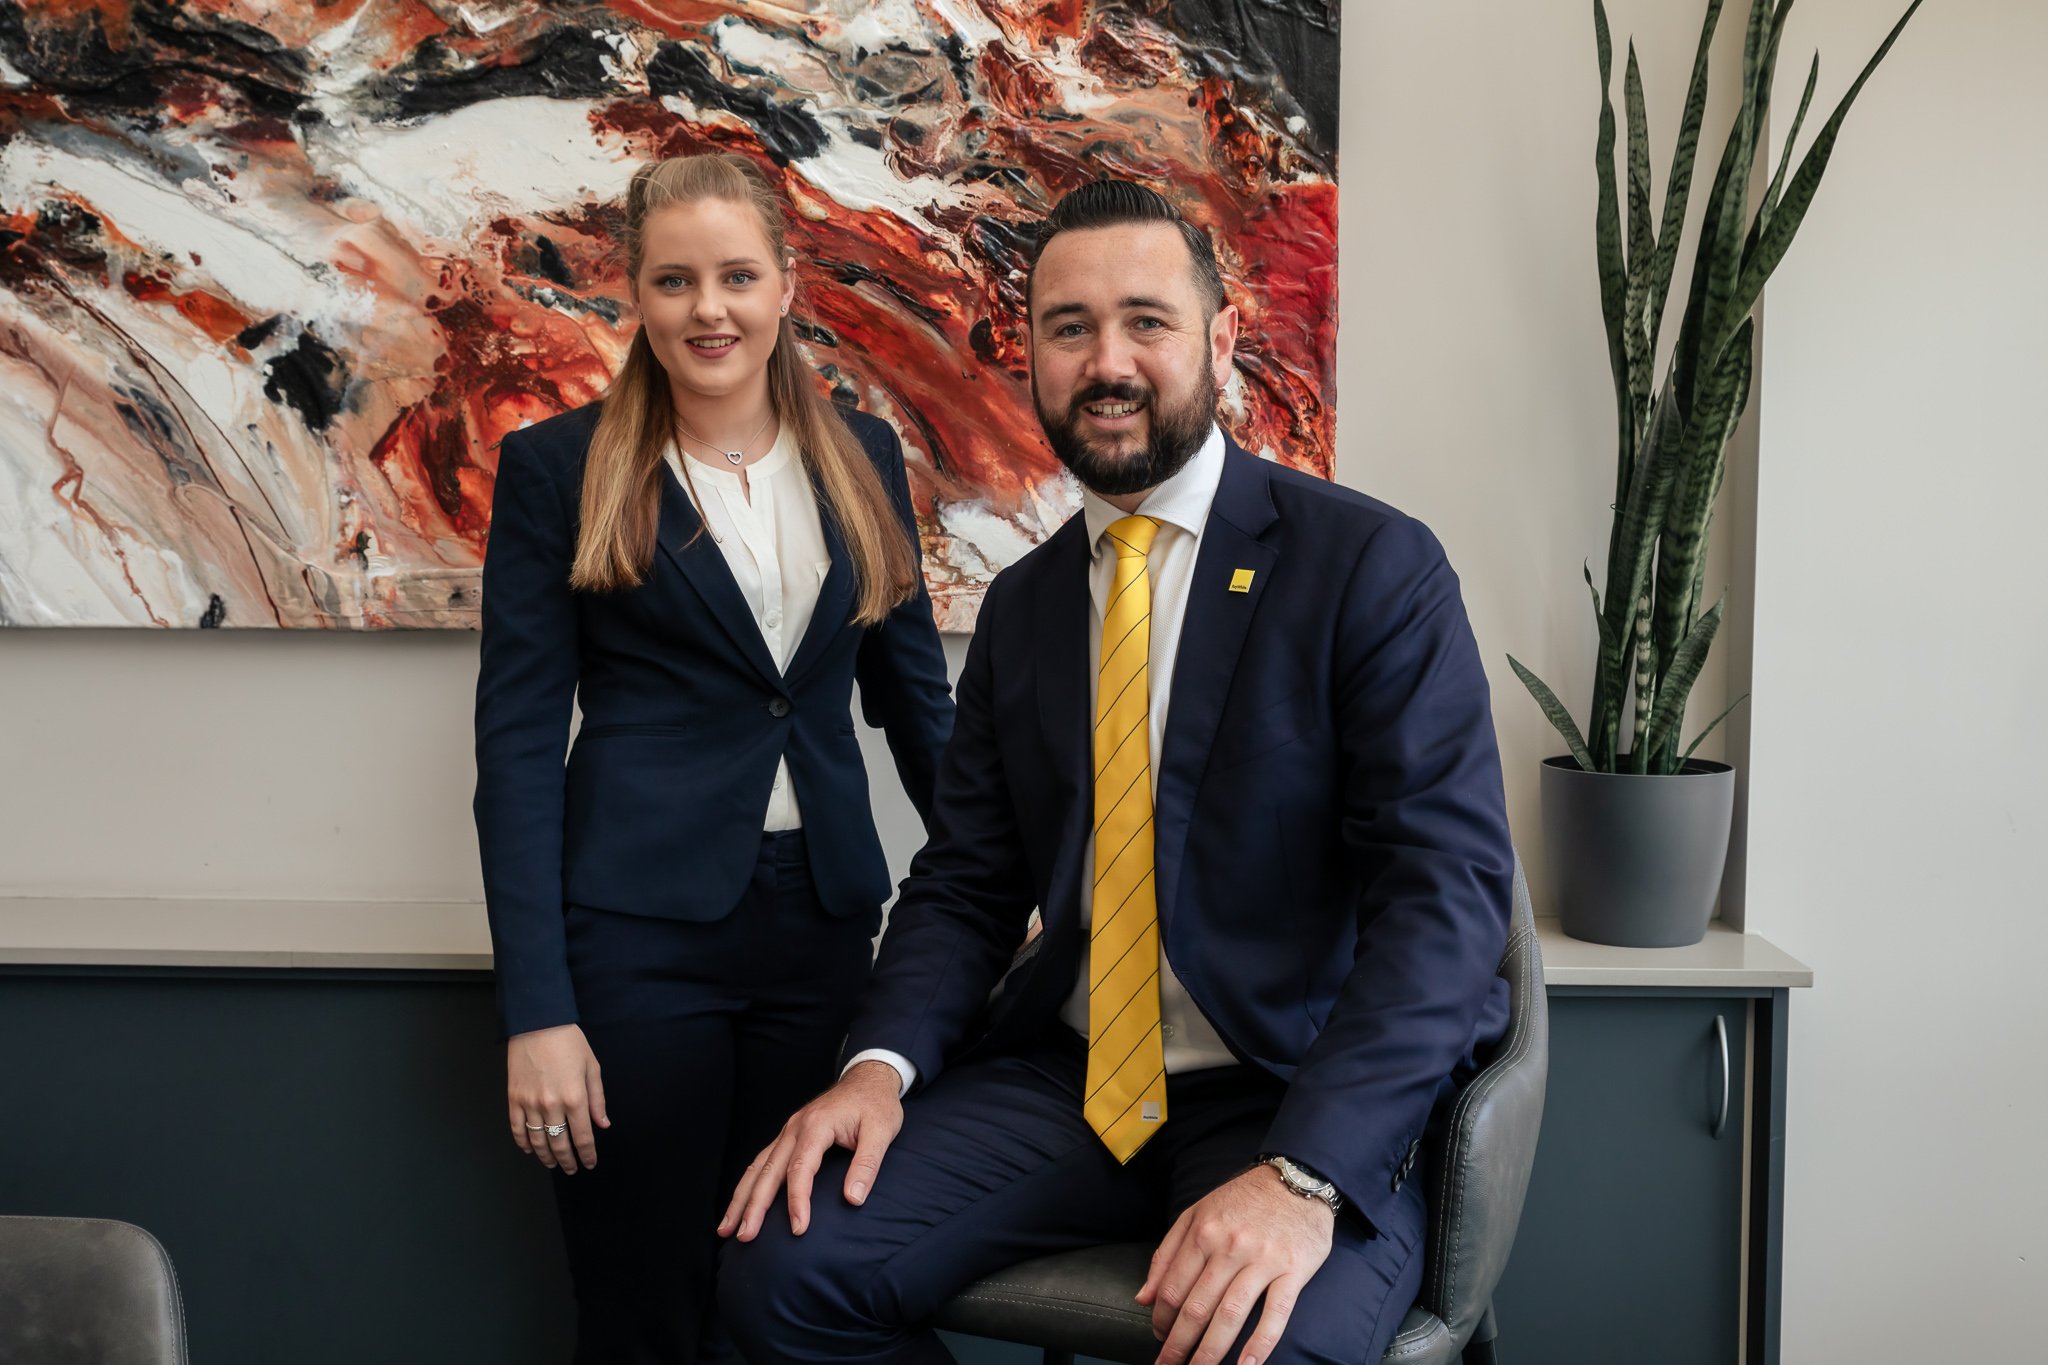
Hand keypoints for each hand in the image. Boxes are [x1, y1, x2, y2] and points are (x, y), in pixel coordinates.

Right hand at [506, 1024, 608, 1173]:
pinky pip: (517, 1129)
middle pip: (560, 1144)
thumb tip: (602, 1124)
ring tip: (553, 1163)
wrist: (537, 1024)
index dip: (587, 1155)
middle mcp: (552, 1105)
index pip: (582, 1137)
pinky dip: (523, 1143)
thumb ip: (597, 1099)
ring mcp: (530, 1103)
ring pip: (537, 1141)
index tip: (590, 1163)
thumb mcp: (591, 1067)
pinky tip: (530, 1149)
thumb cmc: (568, 1042)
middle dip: (567, 1161)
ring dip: (546, 1156)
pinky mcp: (514, 1099)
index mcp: (575, 1098)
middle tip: (571, 1169)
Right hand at [719, 1060, 903, 1240]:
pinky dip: (749, 1184)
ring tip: (726, 1227)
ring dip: (741, 1198)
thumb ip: (867, 1164)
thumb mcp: (882, 1131)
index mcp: (816, 1125)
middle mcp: (795, 1127)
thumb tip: (853, 1199)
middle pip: (768, 1171)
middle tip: (744, 1236)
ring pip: (758, 1167)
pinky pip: (763, 1161)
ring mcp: (789, 1130)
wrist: (869, 1077)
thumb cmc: (876, 1104)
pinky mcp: (789, 1135)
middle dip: (754, 1206)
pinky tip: (741, 1202)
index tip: (798, 1228)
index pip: (800, 1169)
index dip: (797, 1200)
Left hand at [1136, 1166, 1334, 1364]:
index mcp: (1202, 1234)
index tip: (1158, 1338)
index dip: (1161, 1320)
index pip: (1173, 1289)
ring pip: (1230, 1315)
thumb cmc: (1243, 1200)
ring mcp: (1262, 1260)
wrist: (1296, 1179)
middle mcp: (1229, 1247)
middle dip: (1178, 1345)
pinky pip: (1274, 1315)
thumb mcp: (1197, 1214)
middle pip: (1197, 1308)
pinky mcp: (1293, 1271)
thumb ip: (1167, 1254)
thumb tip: (1143, 1297)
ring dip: (1210, 1352)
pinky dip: (1259, 1345)